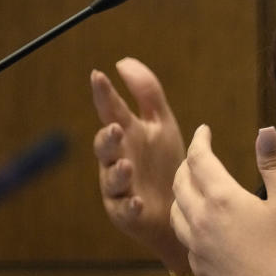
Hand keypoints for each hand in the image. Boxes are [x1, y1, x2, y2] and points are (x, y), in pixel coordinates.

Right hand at [91, 58, 188, 272]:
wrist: (177, 205)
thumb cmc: (164, 160)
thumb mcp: (160, 122)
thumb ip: (146, 91)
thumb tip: (122, 61)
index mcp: (127, 135)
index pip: (112, 111)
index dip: (104, 94)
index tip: (98, 75)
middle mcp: (118, 159)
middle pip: (106, 147)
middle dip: (108, 138)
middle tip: (115, 128)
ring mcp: (120, 188)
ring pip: (112, 179)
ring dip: (118, 172)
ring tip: (126, 165)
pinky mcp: (128, 213)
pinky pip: (126, 211)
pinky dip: (130, 207)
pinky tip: (137, 201)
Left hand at [171, 126, 275, 275]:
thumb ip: (275, 163)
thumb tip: (266, 130)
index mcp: (222, 200)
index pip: (199, 160)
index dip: (200, 140)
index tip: (204, 130)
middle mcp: (201, 221)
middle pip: (180, 183)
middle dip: (188, 163)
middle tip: (200, 154)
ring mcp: (197, 247)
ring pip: (176, 211)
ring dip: (182, 191)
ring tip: (195, 185)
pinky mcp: (200, 268)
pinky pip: (184, 236)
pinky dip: (188, 219)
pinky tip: (203, 222)